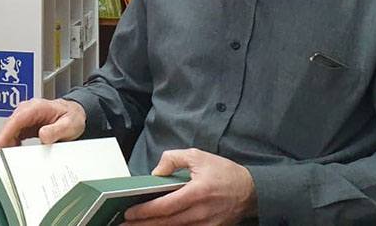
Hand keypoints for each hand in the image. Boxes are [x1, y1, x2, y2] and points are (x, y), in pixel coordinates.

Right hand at [0, 98, 85, 151]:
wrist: (75, 113)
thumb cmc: (72, 116)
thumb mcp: (69, 125)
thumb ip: (55, 130)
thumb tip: (42, 136)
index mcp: (36, 107)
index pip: (15, 120)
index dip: (4, 135)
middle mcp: (27, 110)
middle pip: (9, 127)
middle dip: (2, 143)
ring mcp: (25, 117)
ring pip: (10, 131)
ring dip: (7, 145)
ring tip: (6, 160)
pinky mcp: (25, 124)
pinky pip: (14, 134)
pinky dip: (12, 145)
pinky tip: (14, 154)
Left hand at [122, 148, 256, 225]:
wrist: (251, 191)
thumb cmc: (224, 173)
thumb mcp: (198, 156)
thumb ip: (174, 159)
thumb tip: (156, 172)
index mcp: (198, 192)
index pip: (165, 205)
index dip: (145, 211)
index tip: (130, 212)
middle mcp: (201, 212)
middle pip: (166, 222)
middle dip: (143, 224)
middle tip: (125, 224)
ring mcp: (207, 224)